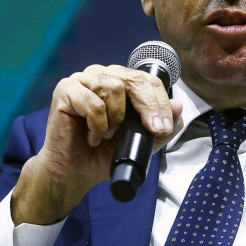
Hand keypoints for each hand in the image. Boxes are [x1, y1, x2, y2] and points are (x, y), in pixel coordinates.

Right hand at [12, 65, 182, 224]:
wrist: (74, 171)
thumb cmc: (103, 153)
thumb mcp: (140, 142)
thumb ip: (161, 127)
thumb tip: (179, 106)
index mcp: (121, 82)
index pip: (148, 80)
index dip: (161, 102)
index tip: (165, 127)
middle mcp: (103, 75)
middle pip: (134, 79)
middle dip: (149, 106)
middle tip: (153, 130)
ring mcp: (83, 80)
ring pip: (113, 87)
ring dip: (116, 117)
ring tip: (108, 135)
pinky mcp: (65, 90)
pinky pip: (92, 102)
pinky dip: (97, 124)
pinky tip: (92, 137)